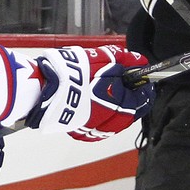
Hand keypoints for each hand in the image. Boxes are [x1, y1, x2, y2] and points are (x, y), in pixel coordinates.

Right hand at [25, 44, 153, 141]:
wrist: (44, 87)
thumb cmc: (76, 71)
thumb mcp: (104, 58)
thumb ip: (127, 60)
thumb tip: (142, 62)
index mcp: (119, 103)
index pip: (143, 99)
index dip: (145, 88)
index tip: (144, 81)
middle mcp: (110, 120)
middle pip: (130, 114)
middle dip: (131, 100)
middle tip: (127, 87)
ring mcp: (94, 129)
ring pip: (114, 124)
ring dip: (116, 111)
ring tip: (109, 96)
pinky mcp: (80, 132)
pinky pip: (96, 129)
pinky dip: (100, 120)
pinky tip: (96, 109)